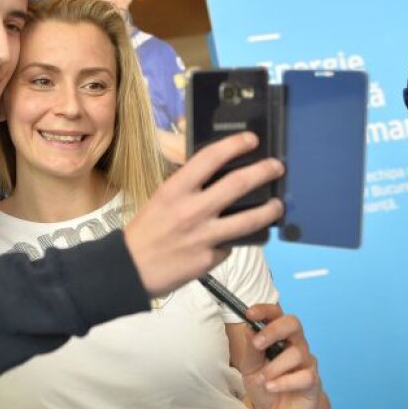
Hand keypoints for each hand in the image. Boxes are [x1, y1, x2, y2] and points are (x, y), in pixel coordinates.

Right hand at [123, 132, 282, 295]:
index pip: (209, 158)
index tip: (251, 140)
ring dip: (269, 210)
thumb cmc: (145, 231)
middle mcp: (192, 210)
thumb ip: (188, 188)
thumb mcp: (161, 200)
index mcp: (175, 191)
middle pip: (238, 184)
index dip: (234, 145)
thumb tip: (217, 176)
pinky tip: (234, 239)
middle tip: (276, 167)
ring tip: (277, 205)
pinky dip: (233, 241)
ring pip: (248, 220)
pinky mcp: (210, 259)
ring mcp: (204, 236)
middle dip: (263, 172)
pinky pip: (230, 246)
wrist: (130, 269)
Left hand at [234, 303, 323, 408]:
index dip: (265, 310)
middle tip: (257, 344)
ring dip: (273, 368)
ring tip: (262, 380)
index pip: (276, 314)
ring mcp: (307, 361)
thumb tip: (248, 328)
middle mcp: (295, 344)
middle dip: (274, 330)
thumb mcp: (250, 368)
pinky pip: (304, 376)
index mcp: (278, 337)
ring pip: (295, 353)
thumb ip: (250, 350)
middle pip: (293, 323)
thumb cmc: (265, 385)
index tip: (249, 314)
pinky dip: (284, 382)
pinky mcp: (313, 380)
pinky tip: (272, 388)